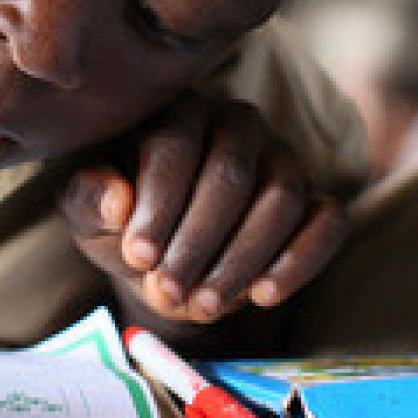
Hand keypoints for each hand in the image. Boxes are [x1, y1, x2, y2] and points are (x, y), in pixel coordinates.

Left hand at [62, 93, 345, 324]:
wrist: (169, 266)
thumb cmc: (125, 227)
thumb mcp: (89, 217)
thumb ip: (89, 199)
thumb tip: (118, 200)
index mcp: (179, 112)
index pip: (174, 145)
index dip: (158, 204)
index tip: (138, 256)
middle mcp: (238, 124)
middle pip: (230, 174)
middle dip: (197, 241)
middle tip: (168, 291)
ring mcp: (284, 159)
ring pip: (280, 199)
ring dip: (241, 258)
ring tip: (203, 305)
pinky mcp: (317, 199)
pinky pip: (328, 222)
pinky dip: (300, 260)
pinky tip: (263, 295)